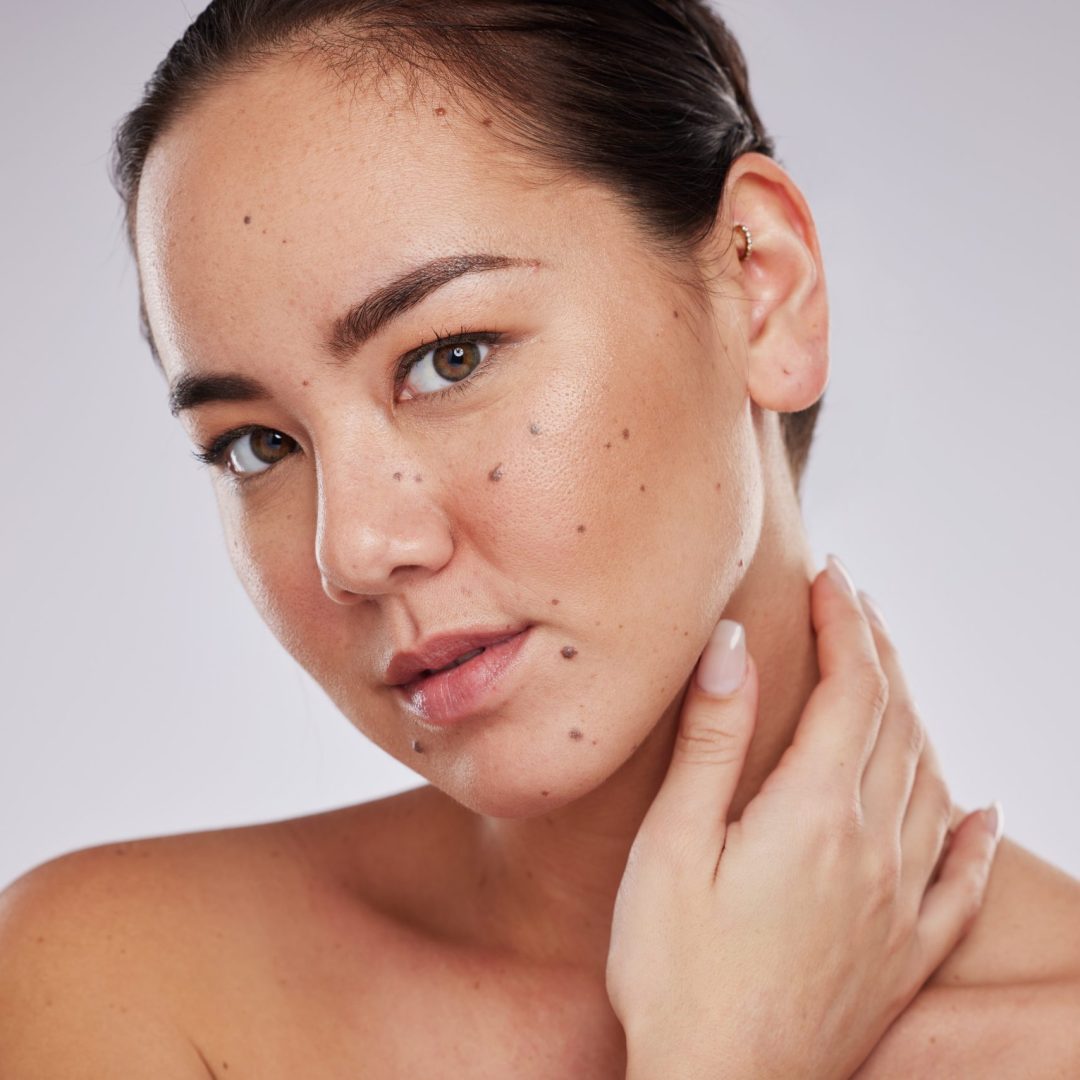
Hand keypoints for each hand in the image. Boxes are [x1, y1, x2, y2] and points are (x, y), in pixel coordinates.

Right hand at [605, 556, 1001, 1079]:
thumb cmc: (676, 972)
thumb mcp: (672, 845)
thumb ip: (712, 741)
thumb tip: (732, 646)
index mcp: (815, 815)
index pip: (852, 690)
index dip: (845, 625)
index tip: (831, 577)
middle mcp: (874, 850)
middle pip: (896, 724)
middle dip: (879, 653)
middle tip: (856, 604)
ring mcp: (897, 906)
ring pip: (928, 783)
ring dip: (914, 715)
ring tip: (890, 673)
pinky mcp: (902, 955)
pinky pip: (958, 882)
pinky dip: (971, 835)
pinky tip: (980, 810)